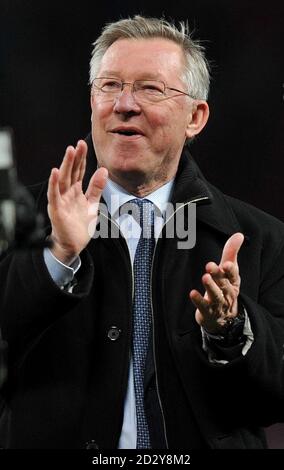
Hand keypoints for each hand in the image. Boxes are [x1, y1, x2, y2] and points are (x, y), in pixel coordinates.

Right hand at [47, 140, 107, 263]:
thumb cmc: (79, 226)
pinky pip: (54, 195)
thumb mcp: (92, 204)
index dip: (81, 158)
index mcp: (76, 191)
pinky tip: (54, 172)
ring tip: (69, 151)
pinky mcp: (56, 210)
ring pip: (63, 180)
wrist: (72, 245)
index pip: (79, 171)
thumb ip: (97, 187)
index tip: (83, 144)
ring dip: (65, 165)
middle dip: (74, 158)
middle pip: (71, 172)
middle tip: (77, 144)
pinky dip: (53, 183)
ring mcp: (61, 201)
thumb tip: (104, 170)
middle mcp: (67, 194)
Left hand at [189, 233, 243, 333]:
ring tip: (204, 277)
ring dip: (210, 287)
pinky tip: (192, 293)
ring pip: (216, 296)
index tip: (226, 263)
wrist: (224, 318)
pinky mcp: (208, 312)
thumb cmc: (225, 288)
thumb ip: (231, 252)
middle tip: (210, 265)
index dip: (230, 270)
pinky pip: (204, 306)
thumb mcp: (229, 271)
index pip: (233, 275)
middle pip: (224, 284)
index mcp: (233, 282)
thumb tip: (239, 235)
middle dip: (218, 275)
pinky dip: (198, 300)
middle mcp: (228, 293)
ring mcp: (219, 304)